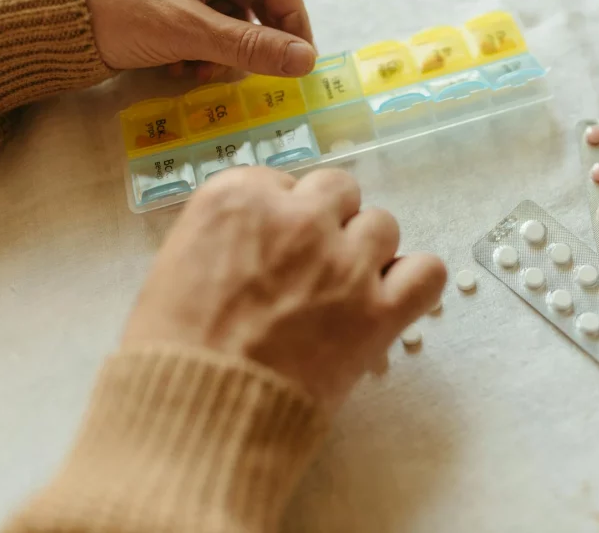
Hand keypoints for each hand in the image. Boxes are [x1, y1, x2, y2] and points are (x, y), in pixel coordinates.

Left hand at [84, 0, 316, 81]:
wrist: (41, 20)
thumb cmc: (110, 7)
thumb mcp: (184, 29)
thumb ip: (249, 46)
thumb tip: (305, 61)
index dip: (292, 17)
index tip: (301, 58)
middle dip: (250, 41)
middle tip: (251, 74)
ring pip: (232, 18)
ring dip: (223, 52)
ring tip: (197, 71)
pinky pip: (208, 25)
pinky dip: (203, 51)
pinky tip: (181, 68)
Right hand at [122, 167, 446, 412]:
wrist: (196, 416)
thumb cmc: (170, 351)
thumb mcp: (175, 266)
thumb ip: (228, 235)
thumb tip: (263, 239)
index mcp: (238, 199)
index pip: (283, 182)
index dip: (282, 216)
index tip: (273, 248)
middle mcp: (298, 219)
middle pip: (339, 191)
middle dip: (328, 222)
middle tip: (309, 266)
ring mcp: (345, 263)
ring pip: (383, 225)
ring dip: (368, 251)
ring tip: (344, 290)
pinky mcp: (378, 311)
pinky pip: (427, 272)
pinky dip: (415, 282)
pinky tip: (391, 299)